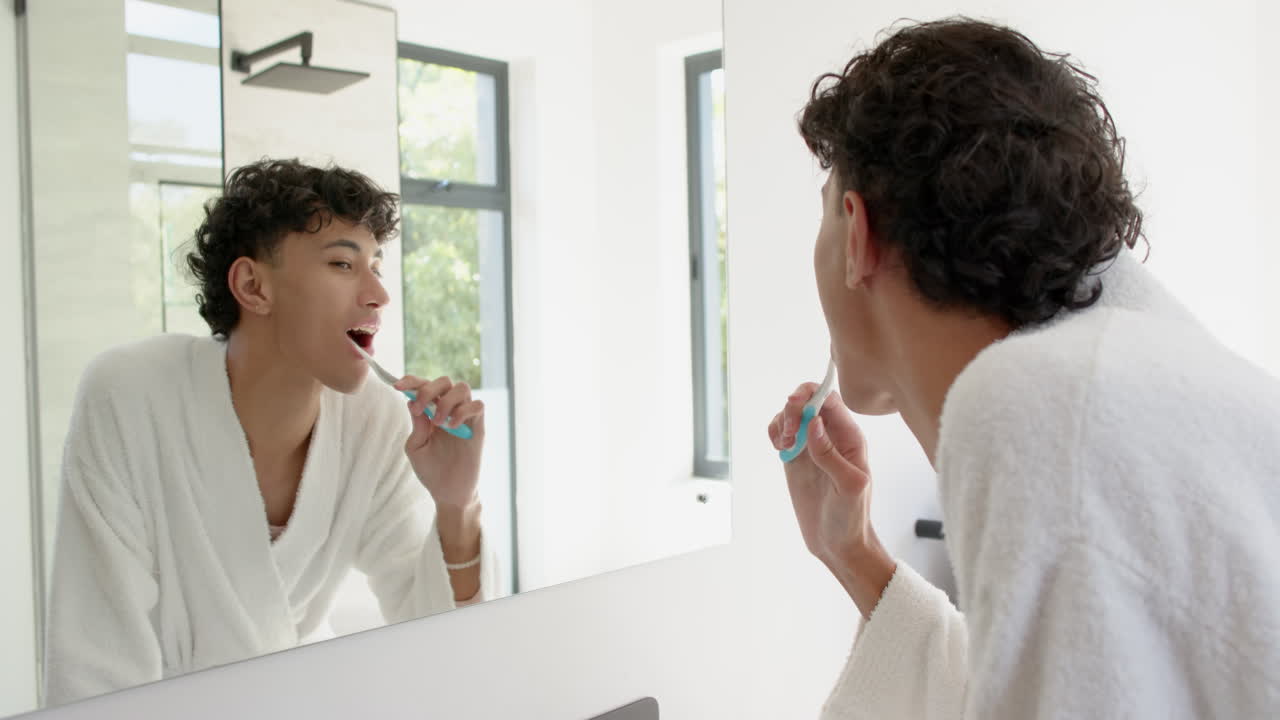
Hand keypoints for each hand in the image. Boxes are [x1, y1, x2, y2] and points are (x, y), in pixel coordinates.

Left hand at [394, 374, 485, 509]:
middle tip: (419, 409)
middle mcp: (449, 409)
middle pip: (444, 381)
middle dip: (428, 389)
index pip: (424, 385)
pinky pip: (478, 406)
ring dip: (446, 401)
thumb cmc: (431, 470)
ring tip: (438, 423)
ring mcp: (465, 417)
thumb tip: (412, 402)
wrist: (448, 493)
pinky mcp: (478, 428)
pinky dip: (463, 411)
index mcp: (431, 411)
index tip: (397, 387)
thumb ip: (416, 425)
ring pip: (462, 388)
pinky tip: (452, 427)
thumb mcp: (416, 447)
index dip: (411, 381)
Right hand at [768, 383, 893, 615]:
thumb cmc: (850, 517)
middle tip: (788, 433)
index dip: (810, 396)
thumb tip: (815, 424)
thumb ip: (831, 455)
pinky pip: (782, 432)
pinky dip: (775, 433)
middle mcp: (831, 437)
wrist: (837, 543)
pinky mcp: (796, 458)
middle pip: (808, 402)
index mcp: (850, 438)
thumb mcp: (848, 487)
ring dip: (782, 422)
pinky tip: (779, 447)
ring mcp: (812, 446)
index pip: (830, 400)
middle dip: (792, 408)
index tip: (795, 407)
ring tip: (784, 445)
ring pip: (792, 415)